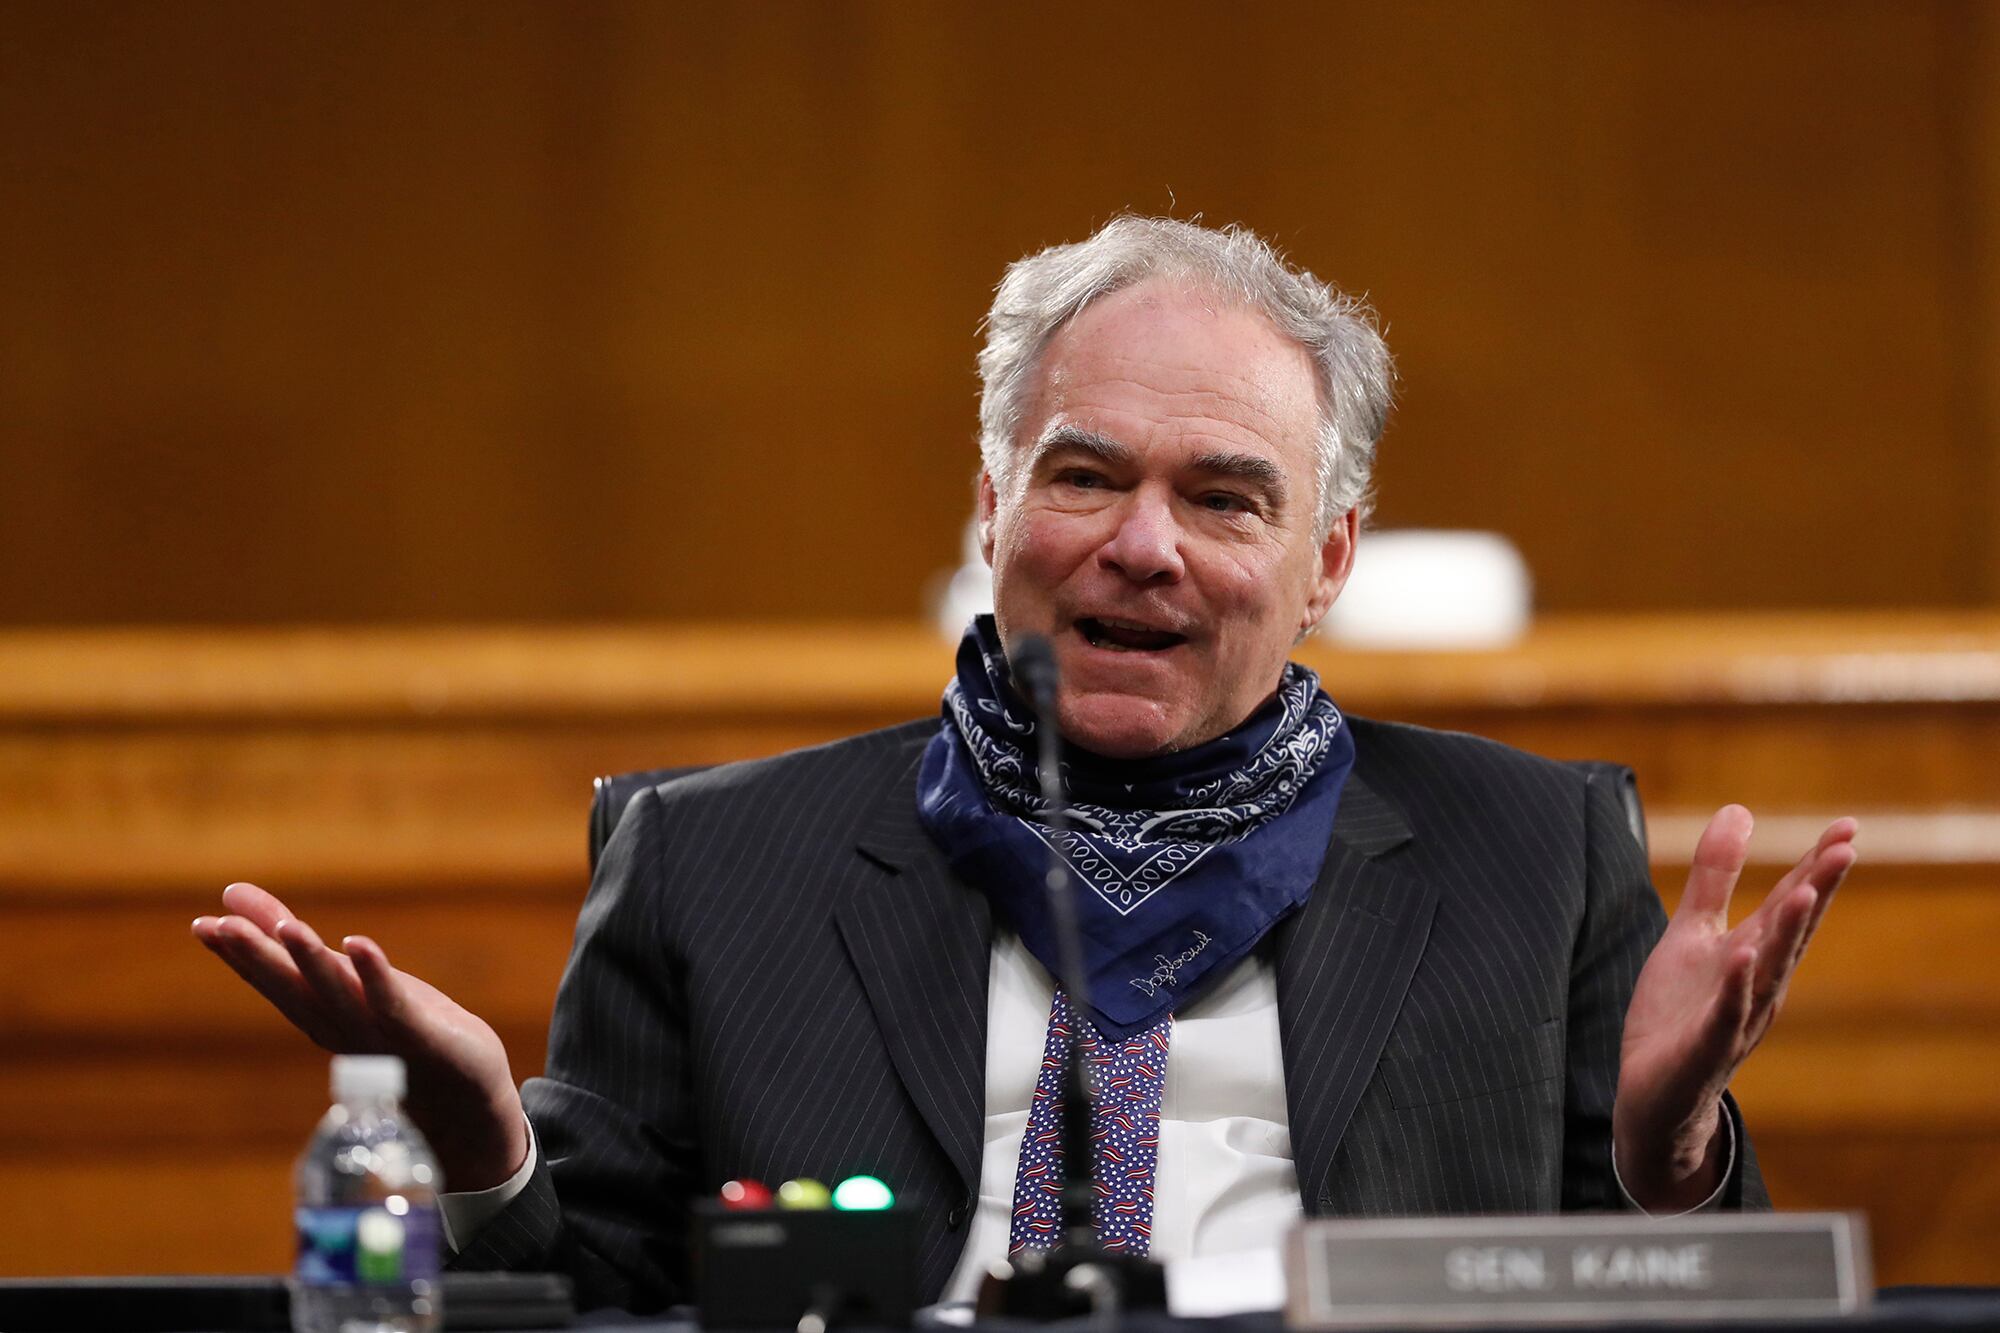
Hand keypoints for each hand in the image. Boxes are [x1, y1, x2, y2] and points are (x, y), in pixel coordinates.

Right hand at [192, 881, 529, 1191]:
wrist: (462, 1100)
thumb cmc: (398, 1030)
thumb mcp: (348, 979)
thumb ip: (297, 945)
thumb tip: (240, 900)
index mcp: (322, 1014)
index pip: (275, 981)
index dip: (240, 955)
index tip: (201, 925)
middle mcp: (341, 1026)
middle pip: (295, 989)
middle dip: (259, 958)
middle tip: (219, 926)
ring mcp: (379, 1034)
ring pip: (338, 994)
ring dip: (310, 961)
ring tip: (286, 927)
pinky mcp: (421, 1035)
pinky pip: (392, 1003)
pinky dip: (374, 975)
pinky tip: (358, 942)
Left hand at [1613, 806, 1856, 1209]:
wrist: (1652, 1094)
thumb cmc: (1679, 1012)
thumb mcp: (1692, 933)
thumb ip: (1715, 876)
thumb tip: (1739, 809)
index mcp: (1755, 955)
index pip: (1791, 904)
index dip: (1817, 866)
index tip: (1848, 826)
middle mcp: (1759, 985)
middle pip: (1791, 932)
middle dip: (1817, 890)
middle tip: (1846, 848)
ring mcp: (1737, 1018)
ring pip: (1768, 972)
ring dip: (1787, 934)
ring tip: (1807, 891)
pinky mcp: (1705, 1048)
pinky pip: (1725, 1014)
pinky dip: (1735, 986)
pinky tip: (1742, 955)